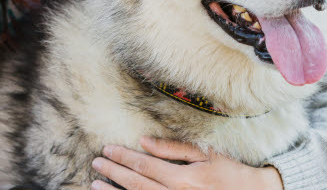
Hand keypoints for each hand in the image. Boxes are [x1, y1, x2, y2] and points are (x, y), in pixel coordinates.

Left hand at [91, 136, 283, 189]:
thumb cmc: (230, 173)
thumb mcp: (206, 154)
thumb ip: (174, 148)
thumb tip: (144, 141)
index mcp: (184, 179)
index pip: (145, 166)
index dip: (124, 158)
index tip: (107, 149)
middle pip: (137, 185)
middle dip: (114, 173)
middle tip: (96, 163)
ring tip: (96, 184)